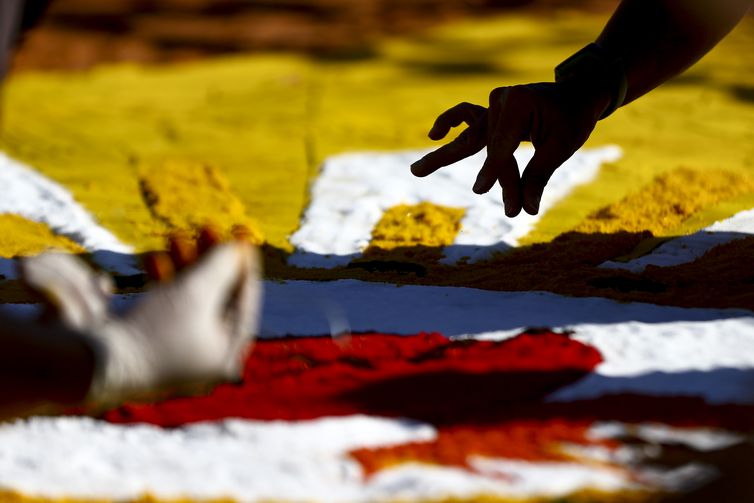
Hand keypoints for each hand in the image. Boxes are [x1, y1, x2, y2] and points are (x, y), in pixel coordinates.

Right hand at [21, 236, 260, 405]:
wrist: (91, 367)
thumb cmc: (153, 330)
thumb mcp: (196, 290)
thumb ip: (223, 265)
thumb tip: (239, 246)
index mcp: (228, 354)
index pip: (246, 301)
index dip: (245, 263)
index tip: (240, 233)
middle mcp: (208, 360)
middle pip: (218, 299)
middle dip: (209, 260)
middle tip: (204, 227)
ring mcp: (179, 357)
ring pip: (190, 301)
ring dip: (183, 266)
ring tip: (172, 237)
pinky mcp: (151, 350)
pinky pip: (166, 311)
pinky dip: (163, 284)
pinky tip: (151, 259)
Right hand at [411, 82, 609, 216]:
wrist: (577, 94)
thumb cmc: (572, 118)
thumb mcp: (560, 147)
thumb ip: (538, 176)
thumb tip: (528, 209)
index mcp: (518, 102)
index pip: (501, 147)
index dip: (495, 173)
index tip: (484, 193)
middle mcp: (500, 100)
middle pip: (484, 145)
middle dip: (471, 170)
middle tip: (419, 174)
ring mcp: (493, 104)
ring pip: (470, 136)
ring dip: (444, 154)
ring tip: (417, 170)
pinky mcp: (491, 110)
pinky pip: (466, 116)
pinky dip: (451, 122)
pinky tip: (436, 134)